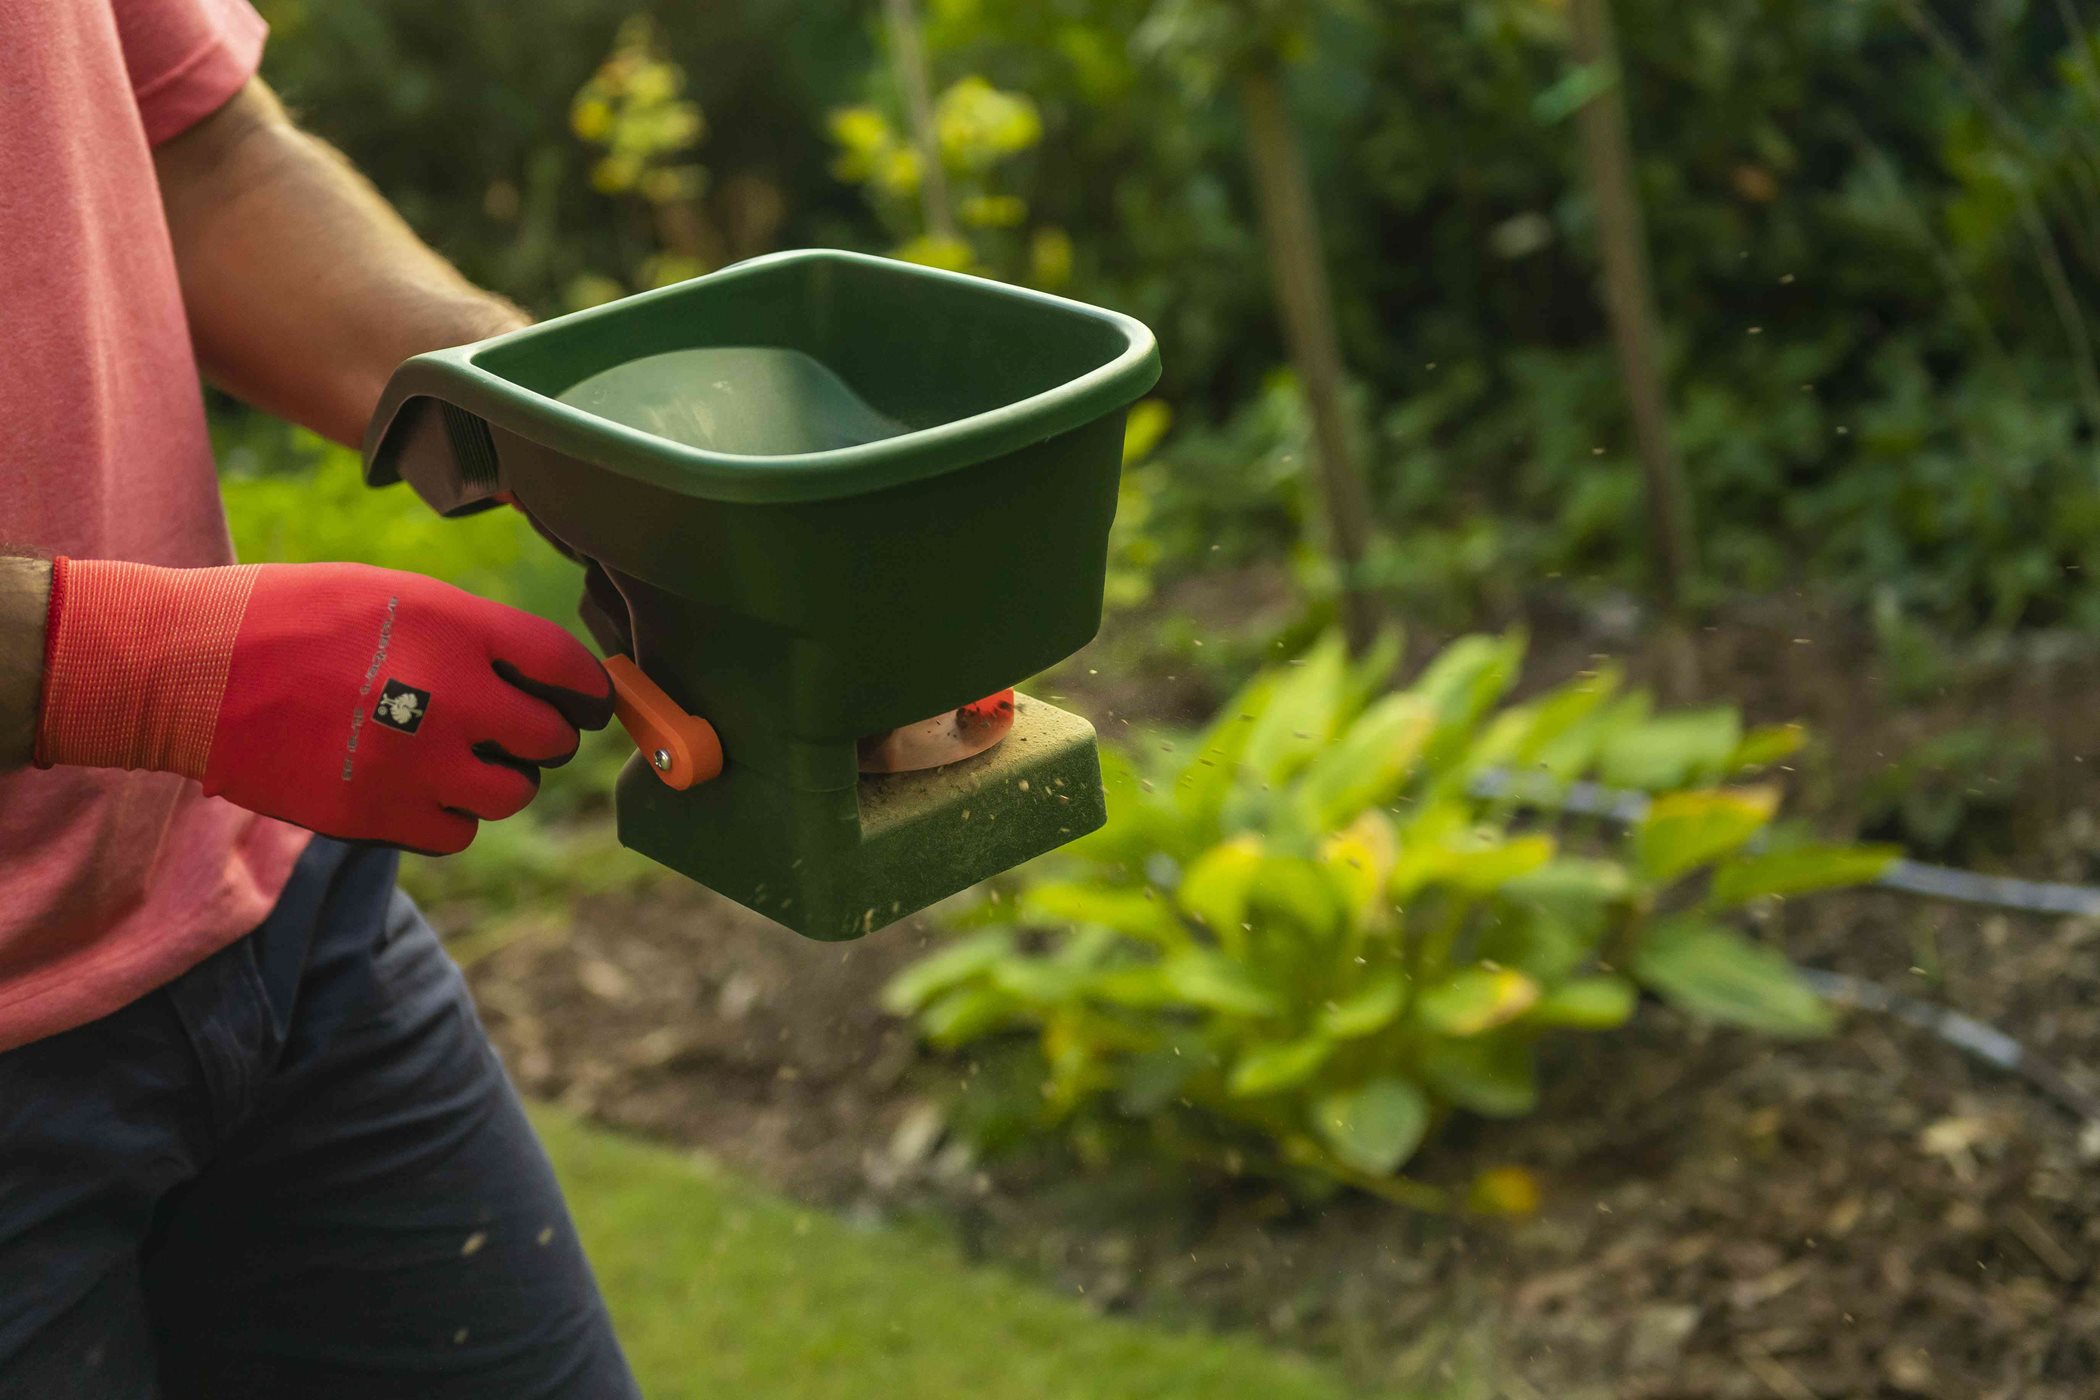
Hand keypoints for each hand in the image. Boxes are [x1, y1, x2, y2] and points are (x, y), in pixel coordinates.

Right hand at [37, 560, 611, 853]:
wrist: (188, 669)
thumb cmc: (290, 618)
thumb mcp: (393, 593)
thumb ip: (469, 633)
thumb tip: (535, 674)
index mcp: (456, 627)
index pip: (566, 667)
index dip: (587, 690)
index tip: (587, 702)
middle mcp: (449, 694)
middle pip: (550, 739)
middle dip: (542, 738)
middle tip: (518, 734)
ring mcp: (415, 762)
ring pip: (510, 794)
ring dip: (497, 781)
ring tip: (458, 760)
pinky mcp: (378, 815)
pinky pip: (458, 834)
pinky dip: (451, 818)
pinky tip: (420, 790)